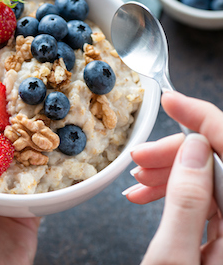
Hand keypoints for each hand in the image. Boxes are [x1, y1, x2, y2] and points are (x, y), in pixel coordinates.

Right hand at [123, 91, 222, 263]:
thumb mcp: (173, 258)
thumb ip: (190, 200)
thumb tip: (195, 148)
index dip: (204, 119)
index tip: (171, 100)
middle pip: (216, 163)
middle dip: (174, 153)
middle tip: (138, 160)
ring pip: (205, 177)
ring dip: (168, 171)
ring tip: (136, 181)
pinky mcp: (222, 231)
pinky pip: (199, 195)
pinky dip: (171, 188)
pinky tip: (147, 192)